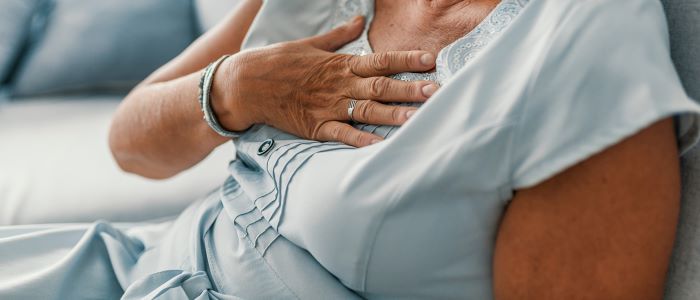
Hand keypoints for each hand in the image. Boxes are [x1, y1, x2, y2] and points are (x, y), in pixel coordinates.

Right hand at [212, 16, 437, 146]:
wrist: (247, 84)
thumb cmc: (279, 62)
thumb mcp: (311, 44)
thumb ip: (339, 36)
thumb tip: (359, 20)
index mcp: (341, 64)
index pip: (381, 61)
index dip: (407, 60)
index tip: (431, 61)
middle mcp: (340, 86)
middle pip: (382, 87)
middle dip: (410, 89)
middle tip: (437, 92)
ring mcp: (329, 107)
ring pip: (368, 112)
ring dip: (394, 115)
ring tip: (419, 119)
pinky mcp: (317, 127)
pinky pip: (343, 135)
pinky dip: (362, 142)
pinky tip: (382, 147)